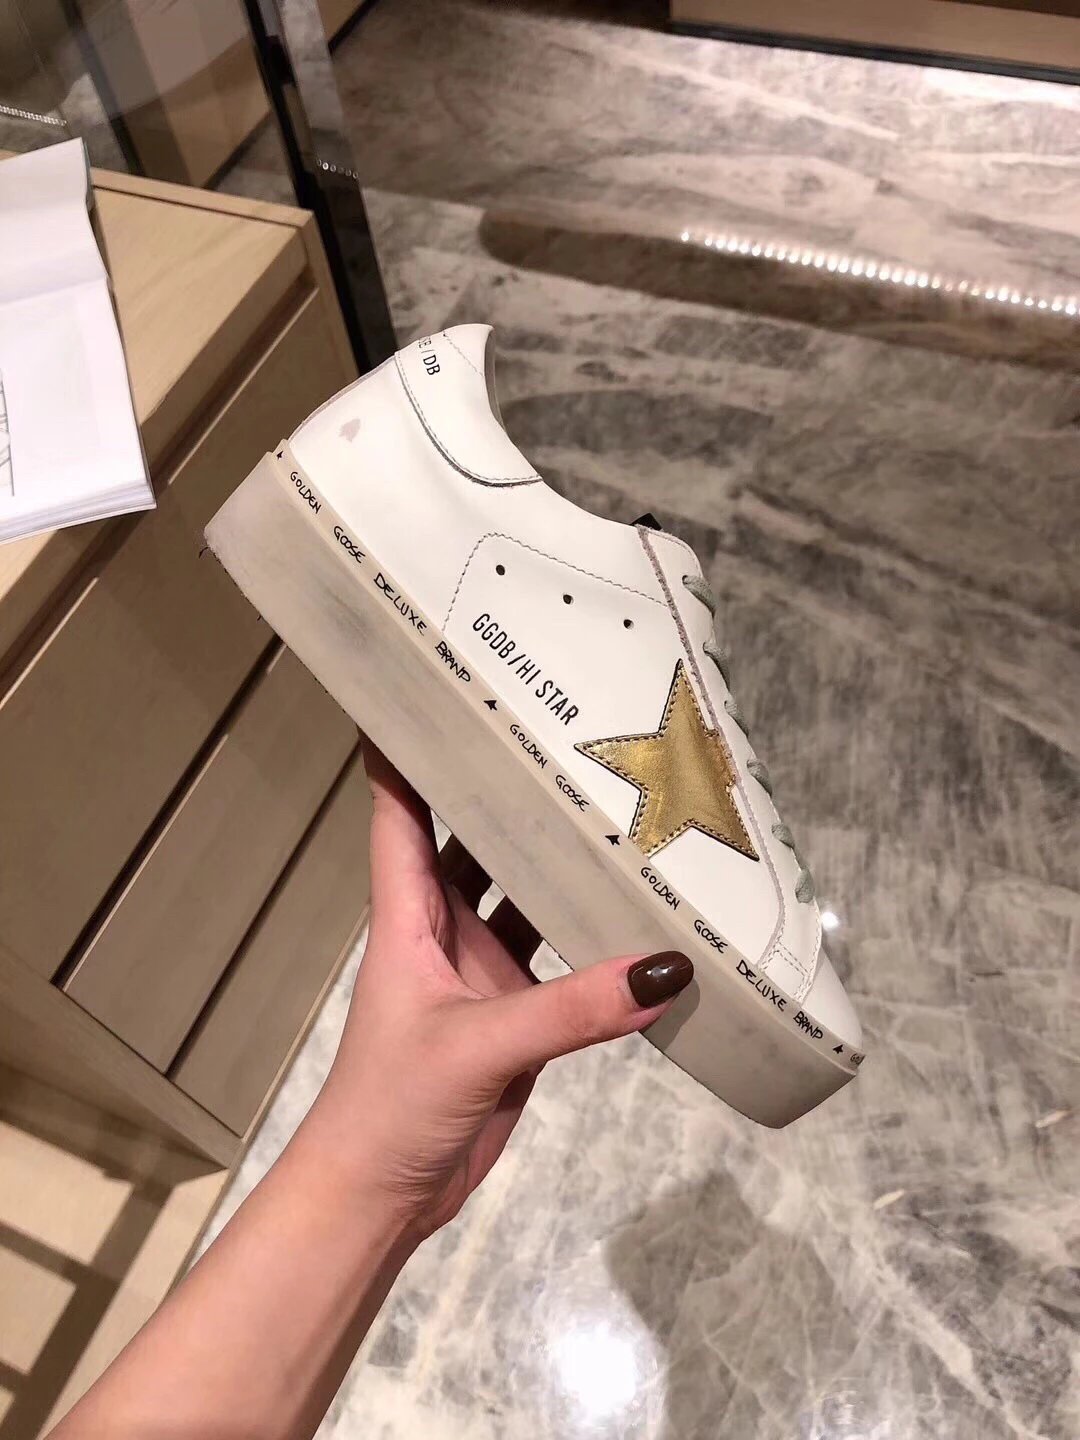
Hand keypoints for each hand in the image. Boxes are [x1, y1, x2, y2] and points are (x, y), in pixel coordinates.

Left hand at [302, 741, 693, 1238]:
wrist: (383, 1196)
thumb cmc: (395, 1104)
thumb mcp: (480, 1047)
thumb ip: (572, 1009)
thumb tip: (668, 967)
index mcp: (406, 914)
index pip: (400, 811)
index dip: (406, 748)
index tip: (430, 681)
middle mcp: (440, 927)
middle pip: (470, 839)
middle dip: (505, 790)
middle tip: (564, 730)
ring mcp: (478, 970)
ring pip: (519, 894)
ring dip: (553, 858)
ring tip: (612, 802)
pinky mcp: (514, 1014)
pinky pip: (556, 957)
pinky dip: (588, 932)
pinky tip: (634, 906)